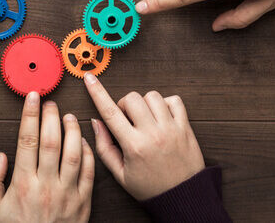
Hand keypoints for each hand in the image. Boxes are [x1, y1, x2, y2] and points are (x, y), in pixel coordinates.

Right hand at [0, 92, 94, 222]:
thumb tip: (0, 157)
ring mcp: (68, 194)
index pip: (27, 140)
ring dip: (72, 130)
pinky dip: (89, 153)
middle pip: (51, 141)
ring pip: (74, 153)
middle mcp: (46, 186)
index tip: (32, 98)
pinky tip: (84, 141)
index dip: (30, 115)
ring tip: (69, 116)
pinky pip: (90, 172)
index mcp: (23, 185)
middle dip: (51, 116)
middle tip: (51, 102)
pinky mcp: (84, 203)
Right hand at [84, 73, 204, 200]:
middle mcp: (152, 134)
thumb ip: (104, 147)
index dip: (97, 92)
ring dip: (144, 103)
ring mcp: (171, 128)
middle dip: (124, 105)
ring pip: (152, 96)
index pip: (110, 112)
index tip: (89, 78)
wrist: (184, 197)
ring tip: (145, 119)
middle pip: (132, 98)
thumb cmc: (150, 187)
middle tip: (127, 120)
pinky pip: (174, 100)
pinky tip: (160, 117)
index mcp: (134, 146)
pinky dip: (165, 103)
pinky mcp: (185, 127)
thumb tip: (96, 121)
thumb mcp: (120, 174)